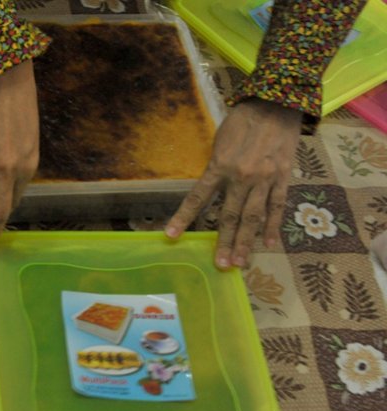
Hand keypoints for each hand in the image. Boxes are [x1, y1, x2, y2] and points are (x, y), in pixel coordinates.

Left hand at [165, 98, 301, 268]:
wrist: (277, 102)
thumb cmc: (243, 120)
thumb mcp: (220, 141)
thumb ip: (215, 167)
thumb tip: (210, 189)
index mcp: (219, 166)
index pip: (197, 198)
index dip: (183, 218)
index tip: (171, 236)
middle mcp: (241, 177)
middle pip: (230, 216)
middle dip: (225, 242)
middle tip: (221, 264)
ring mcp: (264, 179)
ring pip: (254, 218)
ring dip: (247, 242)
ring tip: (241, 263)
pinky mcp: (283, 178)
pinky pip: (278, 207)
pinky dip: (273, 226)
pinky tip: (269, 244)